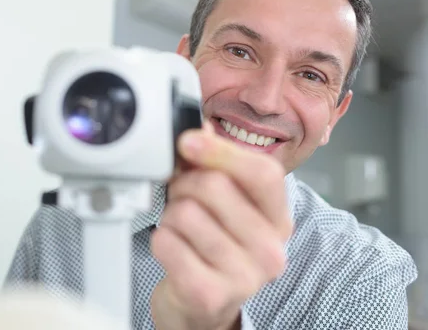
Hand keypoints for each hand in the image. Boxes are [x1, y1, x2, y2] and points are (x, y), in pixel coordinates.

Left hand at [150, 123, 292, 329]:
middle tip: (181, 200)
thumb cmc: (212, 249)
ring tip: (181, 230)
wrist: (202, 308)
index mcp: (278, 220)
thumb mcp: (223, 206)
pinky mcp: (209, 294)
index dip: (221, 150)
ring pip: (184, 212)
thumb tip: (200, 129)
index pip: (263, 172)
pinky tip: (173, 251)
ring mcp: (243, 276)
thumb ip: (214, 166)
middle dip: (183, 185)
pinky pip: (167, 241)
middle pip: (214, 185)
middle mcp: (269, 250)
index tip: (189, 142)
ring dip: (171, 216)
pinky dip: (160, 240)